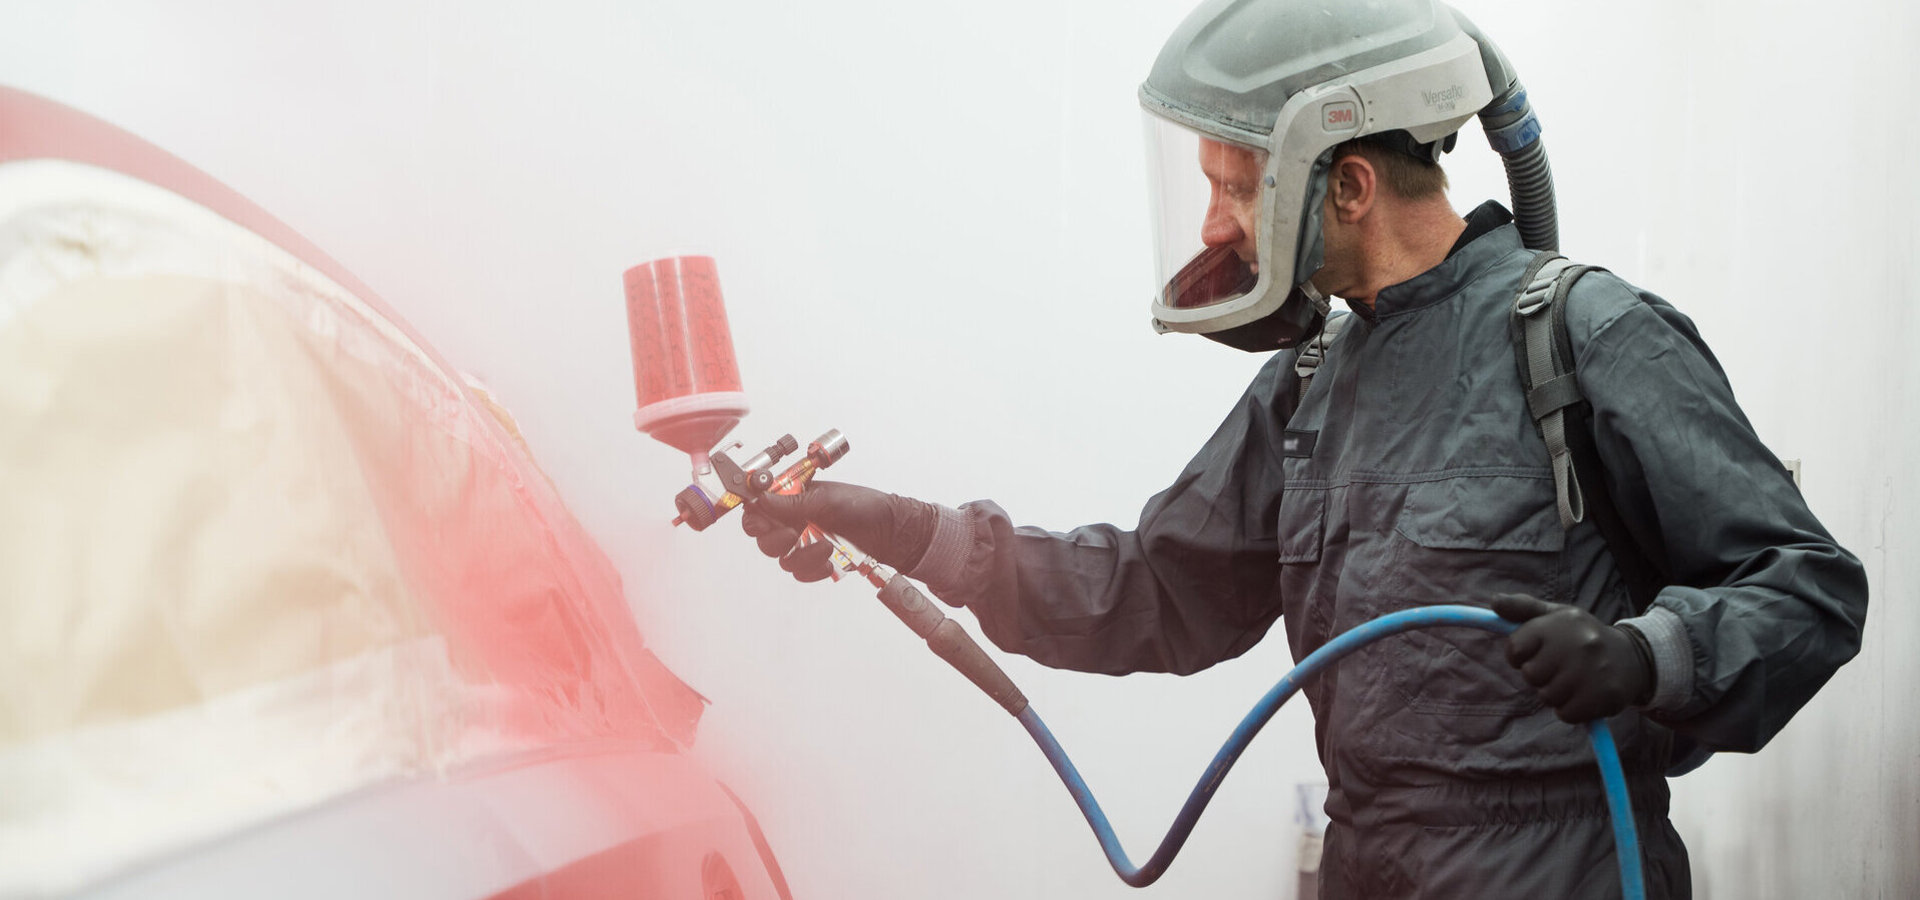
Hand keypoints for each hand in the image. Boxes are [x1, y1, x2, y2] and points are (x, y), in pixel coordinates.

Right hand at [741, 481, 936, 581]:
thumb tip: (761, 499)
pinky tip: (829, 561)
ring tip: (826, 546)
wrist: (891, 532)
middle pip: (763, 538)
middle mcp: (794, 520)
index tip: (764, 523)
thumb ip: (792, 503)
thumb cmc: (864, 506)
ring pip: (782, 559)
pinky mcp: (815, 562)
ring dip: (802, 556)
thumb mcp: (826, 500)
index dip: (756, 519)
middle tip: (794, 536)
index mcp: (793, 498)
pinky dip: (813, 570)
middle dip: (777, 540)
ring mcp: (804, 543)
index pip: (759, 509)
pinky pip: (800, 573)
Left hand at [1493, 593, 1654, 722]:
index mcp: (1560, 623)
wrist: (1631, 657)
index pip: (1515, 649)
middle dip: (1540, 675)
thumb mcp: (1554, 615)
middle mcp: (1578, 644)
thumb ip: (1522, 608)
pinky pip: (1566, 714)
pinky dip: (1570, 710)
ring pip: (1547, 696)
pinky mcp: (1604, 696)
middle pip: (1530, 675)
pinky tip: (1583, 695)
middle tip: (1559, 667)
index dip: (1520, 655)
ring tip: (1574, 680)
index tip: (1535, 653)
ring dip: (1556, 693)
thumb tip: (1495, 601)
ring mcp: (1592, 671)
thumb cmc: (1582, 636)